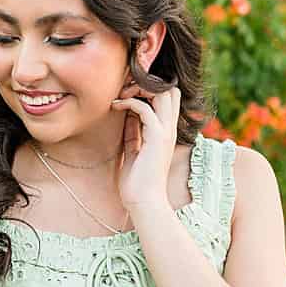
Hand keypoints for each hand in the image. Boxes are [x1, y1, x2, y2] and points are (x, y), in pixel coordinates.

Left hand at [110, 82, 181, 213]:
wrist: (144, 202)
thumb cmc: (138, 181)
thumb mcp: (133, 150)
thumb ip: (133, 132)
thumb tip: (127, 116)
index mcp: (166, 131)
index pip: (169, 97)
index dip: (151, 88)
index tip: (128, 92)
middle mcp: (170, 129)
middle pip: (170, 90)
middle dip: (147, 84)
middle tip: (125, 90)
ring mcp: (166, 133)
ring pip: (163, 94)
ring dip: (139, 89)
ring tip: (121, 96)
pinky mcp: (157, 139)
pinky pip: (145, 109)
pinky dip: (129, 103)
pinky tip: (115, 107)